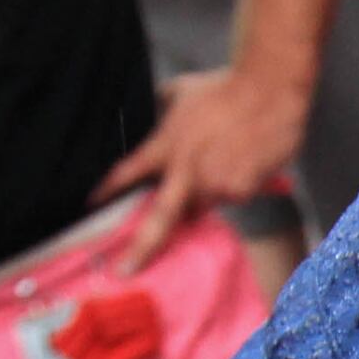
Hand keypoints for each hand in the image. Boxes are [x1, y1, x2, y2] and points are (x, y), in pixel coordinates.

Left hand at [97, 65, 310, 270]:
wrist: (267, 90)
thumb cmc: (225, 86)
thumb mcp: (181, 91)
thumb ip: (161, 108)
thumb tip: (150, 111)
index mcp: (165, 144)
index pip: (128, 172)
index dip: (108, 190)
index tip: (91, 205)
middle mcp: (184, 170)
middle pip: (159, 218)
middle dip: (140, 248)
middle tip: (124, 271)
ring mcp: (213, 183)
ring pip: (205, 203)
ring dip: (210, 192)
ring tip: (227, 159)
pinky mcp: (240, 189)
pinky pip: (235, 196)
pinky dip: (239, 184)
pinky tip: (248, 160)